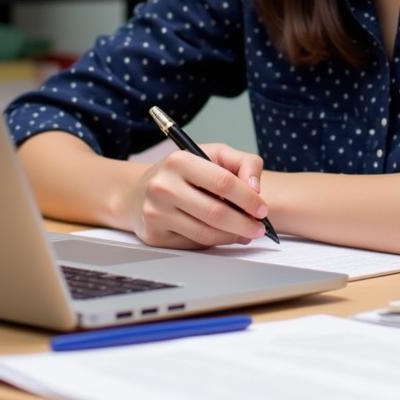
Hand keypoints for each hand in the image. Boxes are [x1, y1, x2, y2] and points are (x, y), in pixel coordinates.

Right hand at [126, 143, 268, 248]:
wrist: (137, 192)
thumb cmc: (183, 173)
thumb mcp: (212, 155)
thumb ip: (242, 163)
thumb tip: (255, 188)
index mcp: (179, 161)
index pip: (222, 182)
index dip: (247, 198)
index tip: (262, 208)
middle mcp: (163, 187)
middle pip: (215, 212)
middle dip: (244, 223)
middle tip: (260, 228)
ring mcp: (155, 213)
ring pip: (205, 233)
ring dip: (232, 236)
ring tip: (246, 233)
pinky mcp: (153, 236)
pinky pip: (193, 244)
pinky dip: (214, 242)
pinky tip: (223, 235)